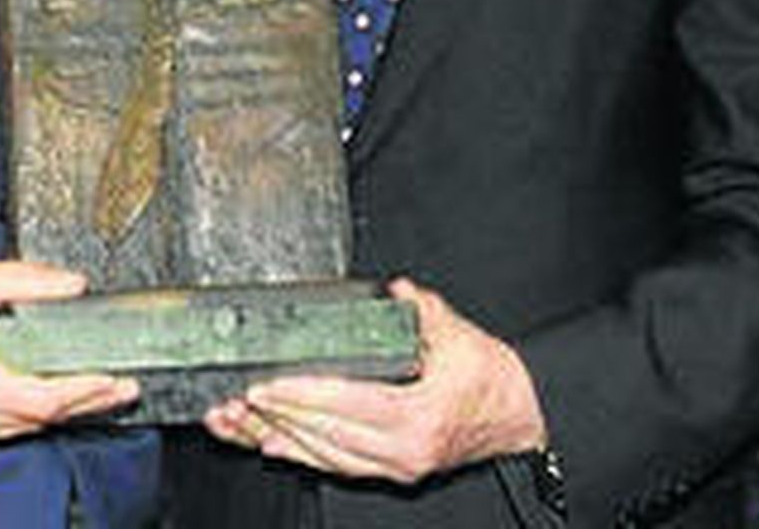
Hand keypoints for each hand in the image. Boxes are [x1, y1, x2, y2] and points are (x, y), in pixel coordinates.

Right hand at [0, 259, 137, 451]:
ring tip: (97, 390)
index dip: (86, 391)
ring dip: (60, 410)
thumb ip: (28, 282)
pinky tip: (52, 395)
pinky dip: (30, 411)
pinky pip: (2, 427)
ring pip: (22, 427)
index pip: (45, 399)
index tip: (119, 380)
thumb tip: (74, 285)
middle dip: (85, 403)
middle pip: (39, 419)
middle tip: (124, 386)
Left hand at [204, 278, 544, 482]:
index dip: (300, 396)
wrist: (522, 414)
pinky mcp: (394, 470)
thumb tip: (396, 288)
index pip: (344, 406)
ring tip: (240, 423)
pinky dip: (304, 455)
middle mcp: (403, 451)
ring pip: (327, 457)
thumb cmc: (490, 376)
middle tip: (236, 401)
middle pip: (326, 436)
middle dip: (277, 417)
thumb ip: (423, 310)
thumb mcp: (458, 335)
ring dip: (280, 438)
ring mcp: (398, 466)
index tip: (265, 384)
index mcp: (416, 417)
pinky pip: (339, 466)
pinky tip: (274, 445)